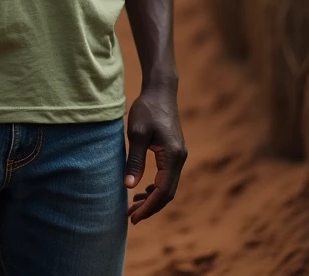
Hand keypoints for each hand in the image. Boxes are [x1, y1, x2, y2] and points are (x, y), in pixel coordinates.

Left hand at [124, 86, 185, 223]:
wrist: (160, 91)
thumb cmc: (147, 109)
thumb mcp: (137, 134)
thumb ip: (135, 161)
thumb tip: (129, 186)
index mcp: (172, 156)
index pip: (163, 192)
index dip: (148, 207)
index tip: (133, 217)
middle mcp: (179, 159)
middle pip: (167, 193)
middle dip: (150, 207)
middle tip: (130, 216)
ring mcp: (178, 156)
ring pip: (168, 186)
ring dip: (152, 198)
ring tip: (133, 205)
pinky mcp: (174, 152)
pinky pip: (167, 177)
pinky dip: (156, 187)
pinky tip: (142, 189)